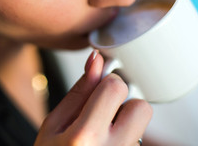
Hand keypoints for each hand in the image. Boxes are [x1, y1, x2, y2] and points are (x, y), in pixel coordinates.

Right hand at [34, 50, 152, 144]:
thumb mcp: (53, 125)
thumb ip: (79, 91)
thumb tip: (96, 60)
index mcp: (84, 137)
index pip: (116, 87)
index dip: (107, 83)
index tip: (98, 89)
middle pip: (141, 106)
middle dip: (124, 103)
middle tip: (105, 113)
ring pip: (144, 123)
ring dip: (128, 120)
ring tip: (105, 132)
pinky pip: (140, 139)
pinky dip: (127, 135)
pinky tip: (108, 143)